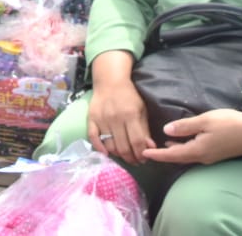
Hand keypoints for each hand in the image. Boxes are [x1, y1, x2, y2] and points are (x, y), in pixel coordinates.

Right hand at [86, 51, 155, 165]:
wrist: (109, 81)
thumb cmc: (129, 96)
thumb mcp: (141, 110)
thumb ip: (145, 129)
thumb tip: (150, 148)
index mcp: (130, 115)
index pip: (137, 141)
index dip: (141, 154)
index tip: (144, 159)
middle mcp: (115, 118)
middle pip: (123, 147)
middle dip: (131, 158)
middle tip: (135, 161)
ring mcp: (102, 119)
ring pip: (109, 145)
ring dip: (118, 155)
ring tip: (124, 156)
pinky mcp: (91, 119)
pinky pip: (93, 137)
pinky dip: (99, 147)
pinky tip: (106, 153)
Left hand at [140, 108, 241, 165]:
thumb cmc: (230, 124)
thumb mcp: (205, 121)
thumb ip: (185, 126)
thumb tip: (165, 131)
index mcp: (198, 151)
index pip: (172, 155)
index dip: (157, 154)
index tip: (143, 152)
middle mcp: (203, 157)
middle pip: (178, 158)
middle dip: (163, 155)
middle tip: (148, 149)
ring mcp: (211, 156)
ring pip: (187, 156)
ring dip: (173, 152)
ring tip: (161, 146)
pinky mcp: (217, 153)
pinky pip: (195, 153)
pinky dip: (184, 149)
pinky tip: (180, 142)